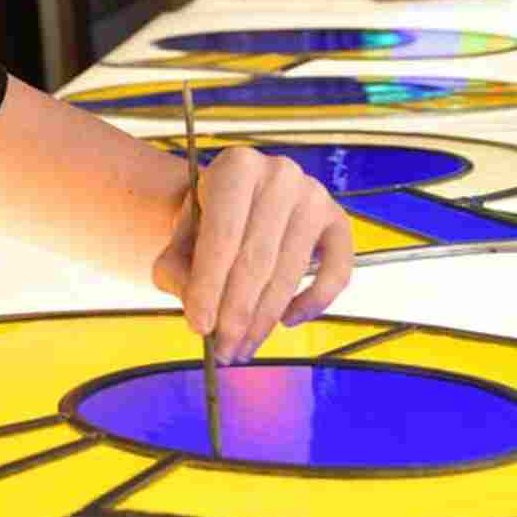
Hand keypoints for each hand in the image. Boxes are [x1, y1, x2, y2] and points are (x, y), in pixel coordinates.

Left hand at [151, 147, 353, 362]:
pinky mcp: (339, 221)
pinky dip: (313, 303)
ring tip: (241, 347)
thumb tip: (201, 317)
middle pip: (258, 258)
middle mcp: (281, 173)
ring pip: (290, 271)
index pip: (223, 236)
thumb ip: (177, 272)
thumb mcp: (178, 240)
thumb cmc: (203, 226)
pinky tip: (285, 321)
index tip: (198, 328)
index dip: (210, 287)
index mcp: (237, 166)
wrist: (236, 203)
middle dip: (237, 313)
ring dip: (265, 319)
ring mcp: (315, 196)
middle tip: (222, 350)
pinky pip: (337, 273)